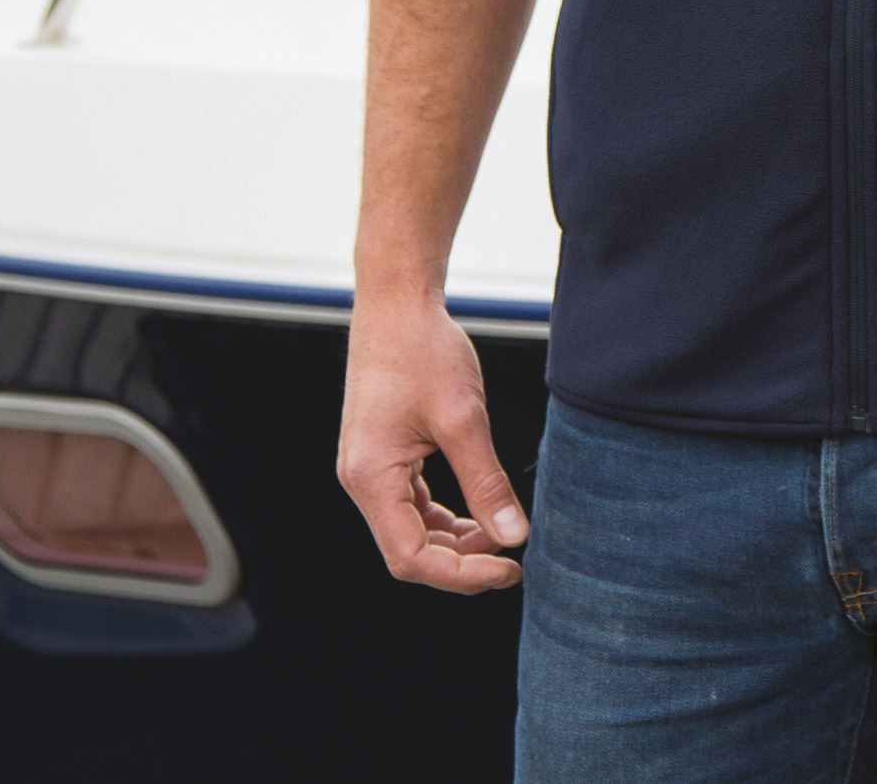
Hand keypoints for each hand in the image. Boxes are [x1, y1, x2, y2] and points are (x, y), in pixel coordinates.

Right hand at [338, 288, 528, 591]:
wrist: (397, 302)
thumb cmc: (423, 350)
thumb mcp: (463, 418)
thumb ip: (486, 482)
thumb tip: (514, 536)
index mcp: (371, 478)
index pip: (411, 558)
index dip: (461, 575)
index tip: (508, 568)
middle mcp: (362, 480)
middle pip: (409, 551)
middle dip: (461, 562)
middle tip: (512, 560)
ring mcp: (370, 468)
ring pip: (412, 529)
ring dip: (456, 541)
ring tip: (502, 536)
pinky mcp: (384, 454)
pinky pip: (413, 503)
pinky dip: (446, 515)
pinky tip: (479, 511)